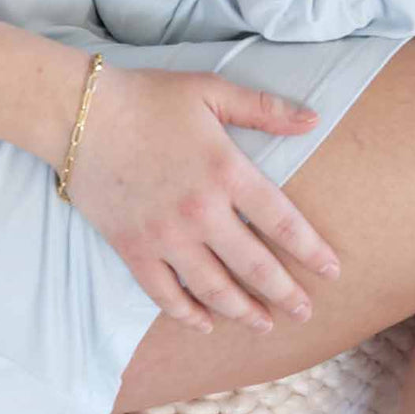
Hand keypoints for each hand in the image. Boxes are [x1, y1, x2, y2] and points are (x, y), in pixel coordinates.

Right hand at [67, 65, 339, 333]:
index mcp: (226, 170)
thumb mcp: (210, 90)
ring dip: (244, 311)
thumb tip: (312, 119)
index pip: (282, 221)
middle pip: (255, 266)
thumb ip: (263, 108)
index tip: (332, 270)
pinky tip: (206, 322)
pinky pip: (166, 295)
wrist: (82, 113)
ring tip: (264, 323)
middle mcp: (201, 212)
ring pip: (215, 290)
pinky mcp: (134, 249)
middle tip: (305, 312)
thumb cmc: (149, 97)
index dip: (311, 250)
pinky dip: (189, 314)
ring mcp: (166, 236)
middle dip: (286, 294)